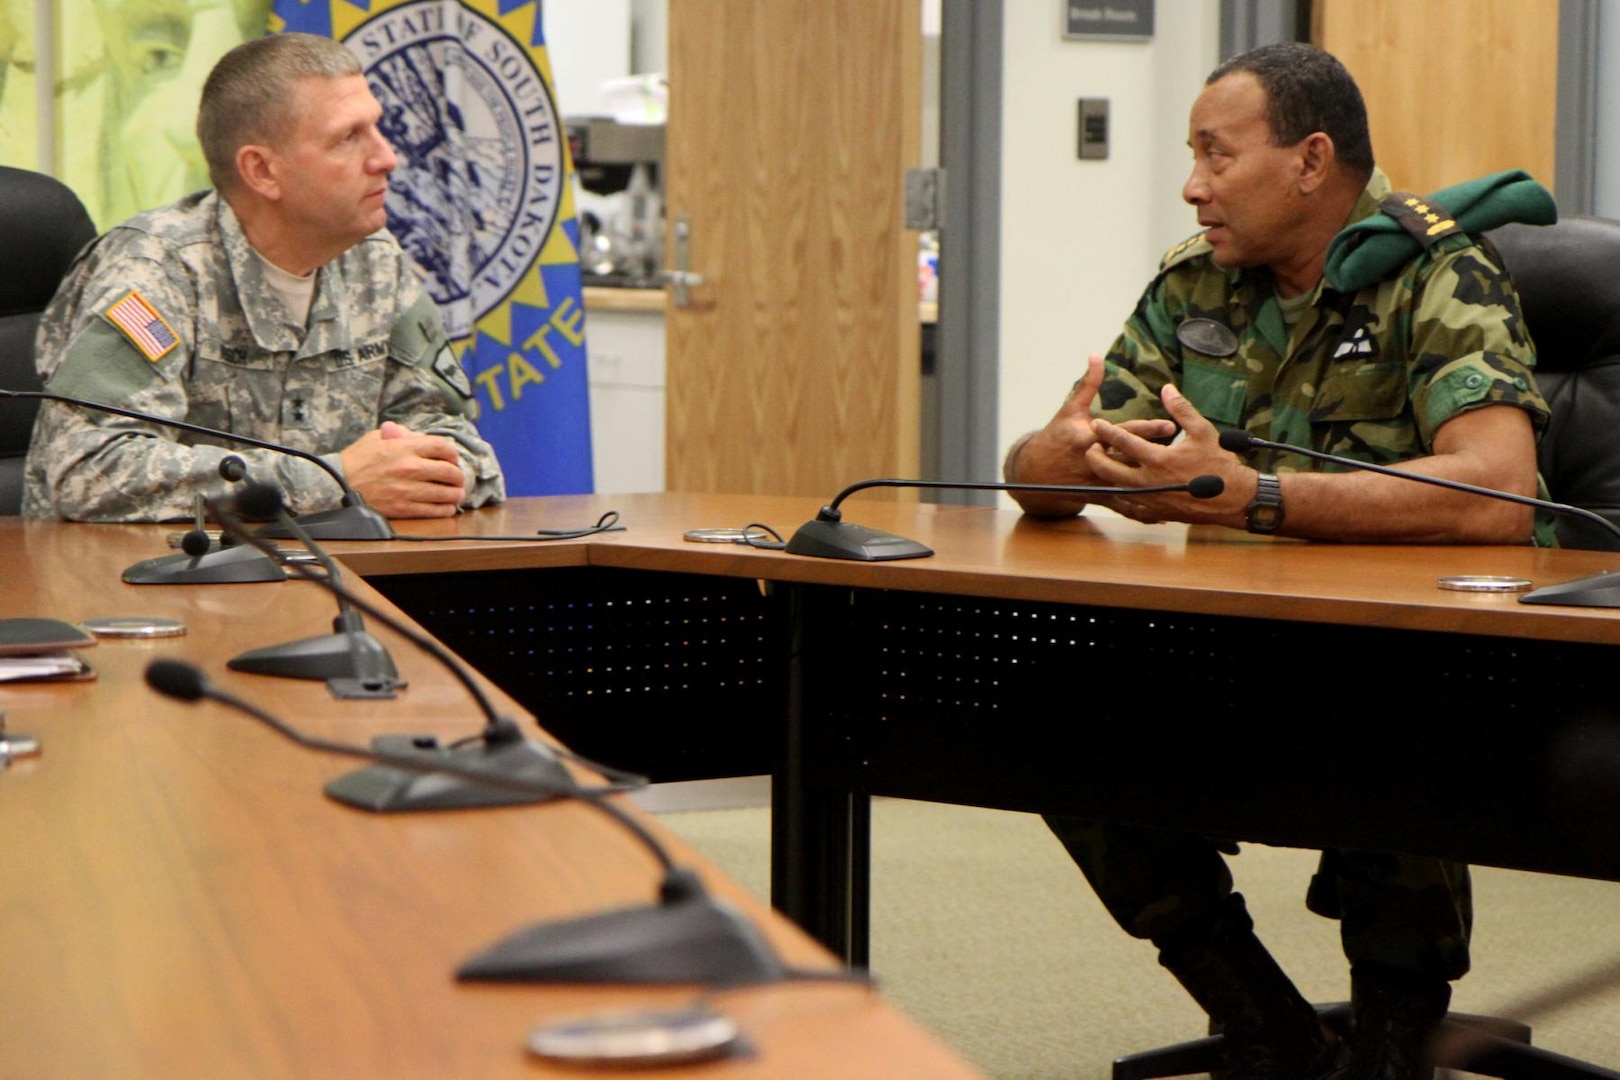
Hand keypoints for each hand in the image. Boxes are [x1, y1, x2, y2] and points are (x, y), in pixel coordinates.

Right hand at [338, 421, 466, 518]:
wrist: (337, 484)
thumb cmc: (356, 460)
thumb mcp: (375, 438)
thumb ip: (400, 434)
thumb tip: (418, 436)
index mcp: (404, 448)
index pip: (442, 447)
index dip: (452, 453)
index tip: (453, 459)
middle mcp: (410, 468)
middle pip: (449, 472)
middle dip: (458, 476)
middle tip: (459, 479)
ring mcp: (408, 490)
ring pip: (445, 493)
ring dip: (455, 494)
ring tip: (457, 494)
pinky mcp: (403, 508)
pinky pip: (433, 510)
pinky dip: (445, 510)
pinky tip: (447, 508)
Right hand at [1009, 355, 1175, 515]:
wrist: (1036, 471)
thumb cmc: (1056, 436)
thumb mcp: (1070, 409)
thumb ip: (1088, 384)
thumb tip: (1096, 356)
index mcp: (1088, 438)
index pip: (1122, 432)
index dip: (1147, 430)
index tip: (1171, 426)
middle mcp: (1094, 461)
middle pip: (1131, 459)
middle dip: (1157, 457)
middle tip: (1184, 456)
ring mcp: (1095, 481)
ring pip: (1129, 484)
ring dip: (1154, 486)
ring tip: (1179, 487)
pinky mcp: (1097, 497)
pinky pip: (1122, 506)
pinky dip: (1141, 512)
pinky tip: (1161, 516)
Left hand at [1084, 383, 1254, 525]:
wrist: (1233, 499)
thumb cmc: (1220, 463)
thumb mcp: (1202, 430)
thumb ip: (1181, 409)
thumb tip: (1166, 388)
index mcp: (1159, 459)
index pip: (1124, 442)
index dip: (1107, 431)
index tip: (1096, 423)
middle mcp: (1149, 481)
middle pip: (1109, 470)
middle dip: (1095, 457)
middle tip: (1090, 447)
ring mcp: (1150, 499)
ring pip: (1116, 488)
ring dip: (1105, 475)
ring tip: (1101, 462)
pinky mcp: (1155, 511)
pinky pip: (1130, 503)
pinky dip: (1121, 494)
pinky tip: (1117, 485)